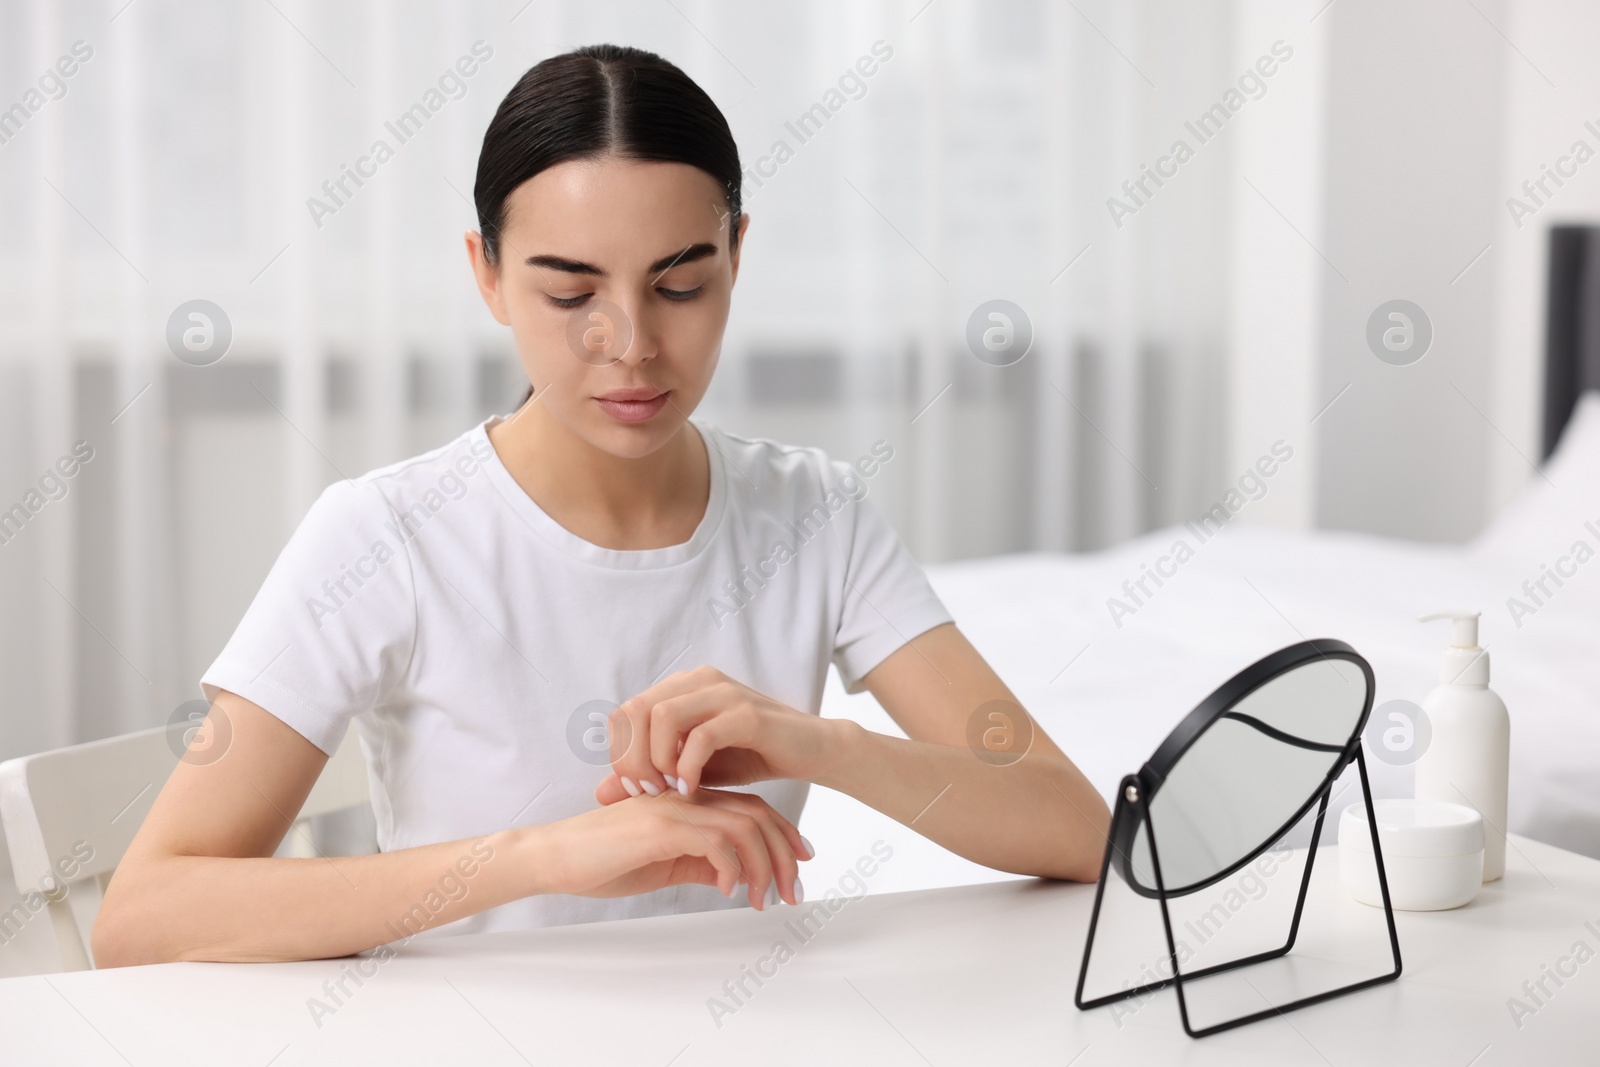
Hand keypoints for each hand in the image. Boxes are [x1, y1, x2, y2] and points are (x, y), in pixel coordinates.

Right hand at [533, 786, 811, 908]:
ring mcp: (673, 809)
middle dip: (784, 852)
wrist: (553, 857)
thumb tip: (733, 877)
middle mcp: (685, 799)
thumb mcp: (662, 865)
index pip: (749, 809)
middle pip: (755, 814)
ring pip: (741, 826)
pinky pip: (713, 840)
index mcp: (687, 804)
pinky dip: (731, 866)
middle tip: (794, 889)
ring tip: (764, 898)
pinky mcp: (659, 827)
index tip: (800, 862)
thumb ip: (698, 864)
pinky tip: (730, 890)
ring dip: (763, 864)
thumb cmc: (600, 861)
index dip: (781, 833)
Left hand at [593, 665, 834, 804]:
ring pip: (663, 716)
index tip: (635, 789)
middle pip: (637, 710)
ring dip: (657, 760)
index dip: (620, 752)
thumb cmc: (750, 757)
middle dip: (632, 758)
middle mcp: (699, 681)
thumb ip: (649, 777)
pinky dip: (688, 767)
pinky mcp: (747, 714)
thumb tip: (600, 793)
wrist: (811, 750)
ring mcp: (723, 693)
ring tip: (670, 790)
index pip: (626, 711)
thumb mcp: (690, 770)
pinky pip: (701, 736)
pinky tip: (693, 788)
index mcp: (682, 687)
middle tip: (648, 793)